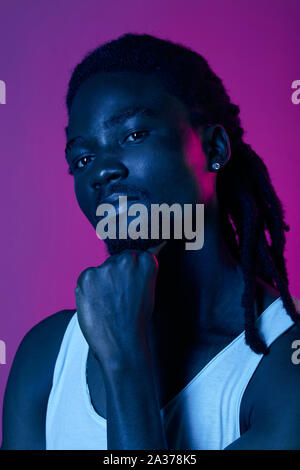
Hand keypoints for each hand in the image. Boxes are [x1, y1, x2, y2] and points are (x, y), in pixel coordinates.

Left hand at [75, 248, 161, 369]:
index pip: (135, 255)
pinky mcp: (87, 276)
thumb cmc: (136, 320)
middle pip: (117, 260)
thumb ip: (143, 270)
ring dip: (102, 282)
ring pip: (102, 270)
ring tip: (108, 304)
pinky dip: (89, 290)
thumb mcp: (148, 290)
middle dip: (115, 275)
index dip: (129, 273)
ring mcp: (106, 267)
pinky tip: (97, 304)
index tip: (127, 285)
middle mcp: (127, 260)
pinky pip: (87, 278)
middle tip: (117, 298)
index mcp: (146, 262)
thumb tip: (152, 249)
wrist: (122, 344)